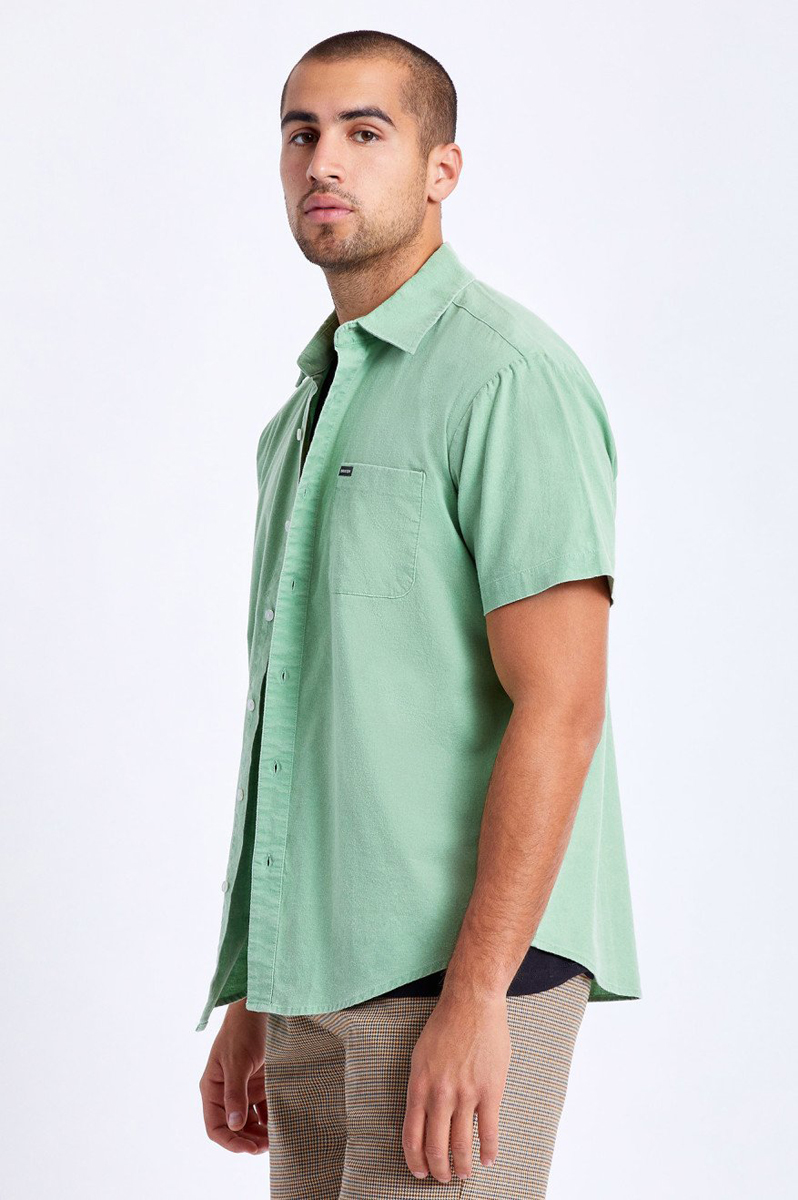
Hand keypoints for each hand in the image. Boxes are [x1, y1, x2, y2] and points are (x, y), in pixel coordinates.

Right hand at [199, 999, 269, 1154]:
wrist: (261, 1007)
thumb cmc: (242, 1031)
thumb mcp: (237, 1062)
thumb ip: (235, 1093)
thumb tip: (235, 1125)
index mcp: (213, 1088)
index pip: (215, 1126)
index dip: (230, 1141)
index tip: (248, 1148)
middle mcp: (227, 1092)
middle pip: (234, 1127)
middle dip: (248, 1140)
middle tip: (268, 1147)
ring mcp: (244, 1088)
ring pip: (250, 1121)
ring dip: (261, 1132)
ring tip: (277, 1138)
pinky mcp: (260, 1082)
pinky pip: (264, 1108)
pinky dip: (271, 1118)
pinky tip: (283, 1123)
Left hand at [402, 991, 510, 1182]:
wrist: (472, 1003)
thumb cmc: (444, 1026)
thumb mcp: (419, 1056)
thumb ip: (420, 1087)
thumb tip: (421, 1116)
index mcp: (419, 1086)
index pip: (412, 1137)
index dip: (415, 1161)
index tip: (420, 1172)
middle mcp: (439, 1095)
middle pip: (436, 1147)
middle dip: (439, 1170)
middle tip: (443, 1178)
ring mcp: (465, 1094)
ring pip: (461, 1145)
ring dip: (462, 1166)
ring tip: (464, 1174)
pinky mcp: (490, 1091)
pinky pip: (489, 1131)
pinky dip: (488, 1151)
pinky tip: (488, 1159)